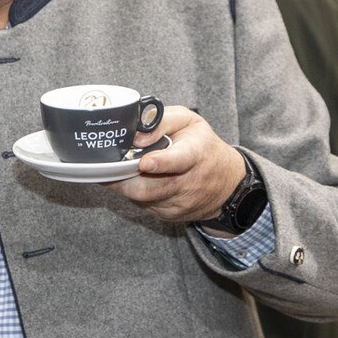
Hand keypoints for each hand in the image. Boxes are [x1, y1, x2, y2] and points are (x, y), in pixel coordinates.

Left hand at [110, 106, 246, 223]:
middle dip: (124, 177)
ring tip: (120, 169)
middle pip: (149, 188)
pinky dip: (133, 192)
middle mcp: (188, 183)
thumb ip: (161, 121)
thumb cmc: (202, 146)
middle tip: (110, 164)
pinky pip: (142, 205)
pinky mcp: (170, 215)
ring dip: (124, 184)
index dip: (160, 163)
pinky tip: (135, 180)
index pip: (178, 160)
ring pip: (141, 199)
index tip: (144, 163)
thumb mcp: (188, 122)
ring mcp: (179, 203)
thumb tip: (135, 136)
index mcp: (195, 154)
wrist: (227, 183)